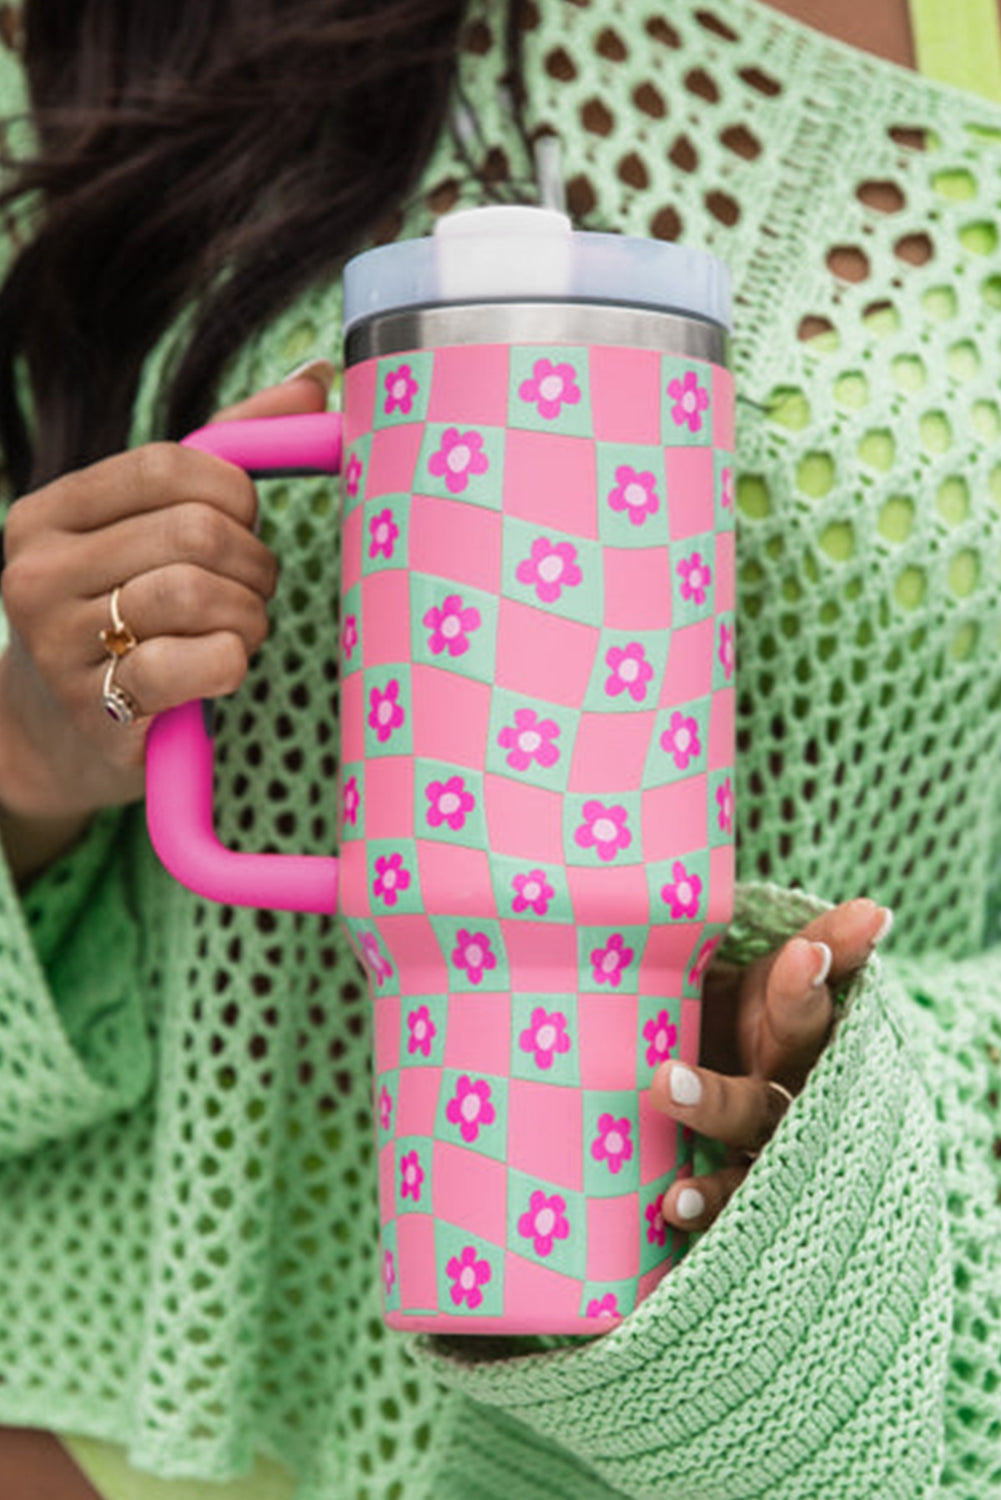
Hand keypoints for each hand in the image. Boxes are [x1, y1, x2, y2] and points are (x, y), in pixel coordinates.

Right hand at [0, 364, 330, 876]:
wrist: (56, 735)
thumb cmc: (128, 614)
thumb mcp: (153, 528)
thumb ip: (228, 448)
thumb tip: (318, 376)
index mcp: (48, 514)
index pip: (168, 466)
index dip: (235, 493)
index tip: (245, 525)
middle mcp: (37, 573)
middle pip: (193, 532)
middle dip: (252, 563)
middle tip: (253, 592)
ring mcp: (58, 645)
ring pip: (195, 594)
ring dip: (248, 617)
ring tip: (241, 633)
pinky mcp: (95, 709)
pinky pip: (185, 666)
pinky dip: (228, 663)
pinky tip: (224, 669)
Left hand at [650, 897, 892, 1231]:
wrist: (702, 1065)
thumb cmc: (742, 1011)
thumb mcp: (769, 974)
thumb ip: (817, 944)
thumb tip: (876, 910)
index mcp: (796, 1033)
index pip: (811, 1008)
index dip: (810, 983)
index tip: (805, 954)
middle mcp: (789, 1088)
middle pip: (777, 1083)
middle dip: (730, 1081)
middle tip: (664, 1074)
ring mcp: (764, 1138)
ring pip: (749, 1135)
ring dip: (709, 1121)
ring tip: (659, 1100)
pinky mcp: (736, 1178)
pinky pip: (728, 1195)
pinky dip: (707, 1203)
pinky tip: (671, 1204)